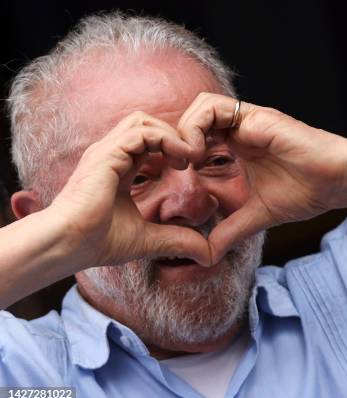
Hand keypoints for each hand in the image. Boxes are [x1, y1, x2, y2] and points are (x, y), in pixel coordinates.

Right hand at [49, 111, 210, 267]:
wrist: (66, 245)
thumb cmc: (96, 242)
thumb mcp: (148, 240)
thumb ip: (177, 240)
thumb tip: (207, 253)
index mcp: (118, 168)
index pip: (148, 142)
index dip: (172, 147)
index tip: (190, 166)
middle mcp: (111, 155)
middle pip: (146, 124)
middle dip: (173, 135)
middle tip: (193, 159)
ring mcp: (106, 152)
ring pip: (143, 122)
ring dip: (171, 135)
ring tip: (189, 157)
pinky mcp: (106, 155)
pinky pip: (141, 133)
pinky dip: (165, 140)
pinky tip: (181, 159)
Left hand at [178, 93, 346, 263]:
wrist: (337, 180)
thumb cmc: (307, 192)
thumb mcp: (258, 216)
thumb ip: (231, 230)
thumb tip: (207, 255)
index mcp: (239, 147)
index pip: (198, 137)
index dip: (180, 152)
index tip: (175, 178)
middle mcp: (240, 129)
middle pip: (193, 119)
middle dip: (175, 140)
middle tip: (172, 168)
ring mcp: (247, 120)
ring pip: (199, 106)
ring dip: (184, 131)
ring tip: (185, 161)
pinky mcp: (255, 116)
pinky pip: (213, 107)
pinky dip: (196, 127)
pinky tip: (198, 154)